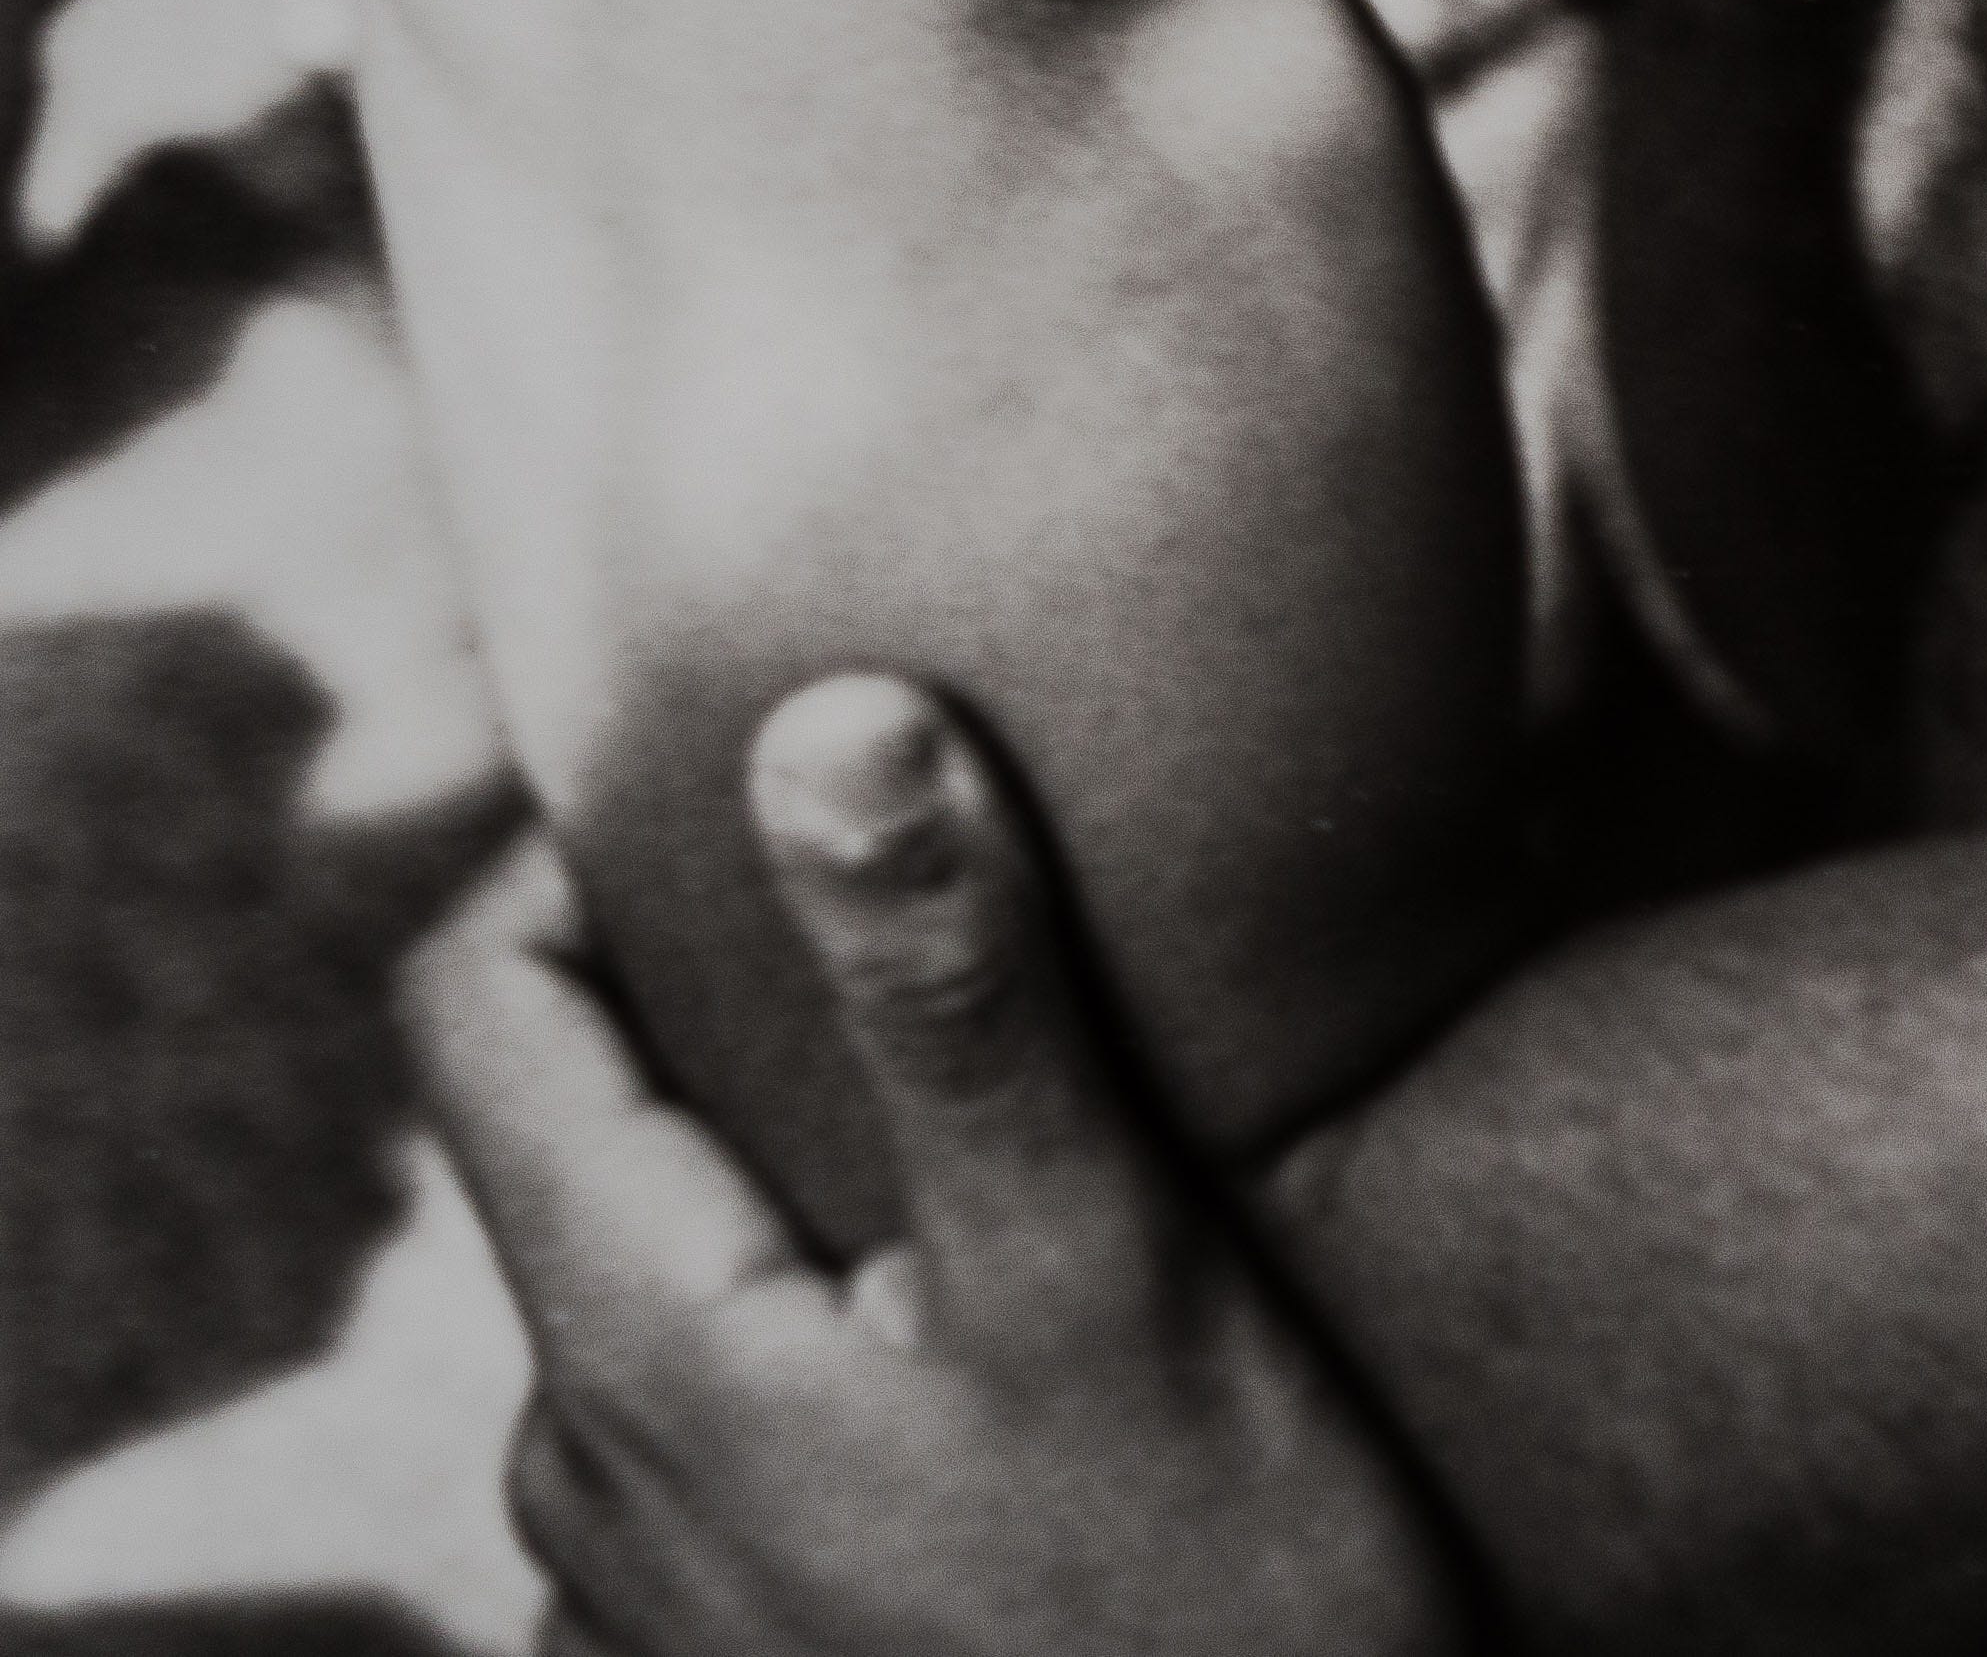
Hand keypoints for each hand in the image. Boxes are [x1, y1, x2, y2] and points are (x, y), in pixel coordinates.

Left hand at [406, 678, 1480, 1656]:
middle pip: (572, 1142)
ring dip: (781, 1180)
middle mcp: (581, 1487)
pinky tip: (984, 1339)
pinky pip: (712, 1432)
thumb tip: (825, 724)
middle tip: (929, 923)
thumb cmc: (1208, 1600)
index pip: (472, 1011)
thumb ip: (954, 998)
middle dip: (718, 1008)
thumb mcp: (1103, 1267)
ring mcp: (640, 1607)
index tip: (761, 777)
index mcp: (639, 1352)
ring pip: (654, 1291)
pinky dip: (813, 1327)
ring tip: (989, 1133)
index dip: (578, 852)